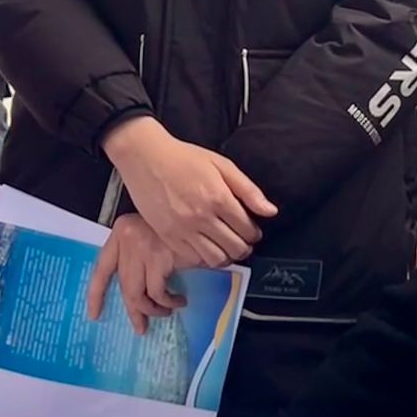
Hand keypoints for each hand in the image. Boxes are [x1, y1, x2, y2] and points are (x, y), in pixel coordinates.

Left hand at [87, 212, 189, 333]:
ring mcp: (141, 248)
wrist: (202, 215)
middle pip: (124, 285)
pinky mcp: (158, 258)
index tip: (94, 314)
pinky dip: (168, 302)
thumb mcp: (152, 236)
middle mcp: (127, 239)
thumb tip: (137, 294)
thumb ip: (139, 257)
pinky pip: (157, 292)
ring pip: (137, 293)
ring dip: (153, 309)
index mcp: (121, 232)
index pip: (102, 268)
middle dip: (134, 311)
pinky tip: (179, 300)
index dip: (96, 294)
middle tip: (141, 327)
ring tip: (166, 312)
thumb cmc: (181, 227)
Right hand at [101, 117, 274, 266]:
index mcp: (218, 198)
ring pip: (216, 259)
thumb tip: (270, 211)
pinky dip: (204, 257)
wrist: (146, 157)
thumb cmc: (183, 158)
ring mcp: (183, 229)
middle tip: (243, 241)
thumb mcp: (222, 165)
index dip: (255, 233)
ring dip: (226, 256)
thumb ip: (248, 190)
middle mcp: (202, 217)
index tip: (252, 230)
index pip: (248, 229)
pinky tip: (206, 245)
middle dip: (245, 247)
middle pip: (235, 248)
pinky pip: (193, 259)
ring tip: (226, 246)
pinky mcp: (167, 236)